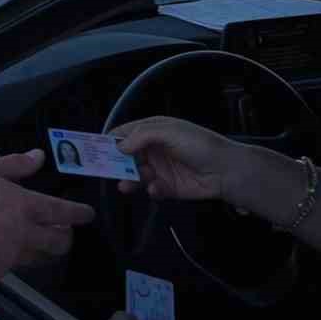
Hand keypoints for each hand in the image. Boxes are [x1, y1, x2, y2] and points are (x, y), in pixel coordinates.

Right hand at [0, 149, 95, 280]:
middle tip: (64, 231)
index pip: (62, 212)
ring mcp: (11, 255)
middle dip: (66, 237)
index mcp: (24, 206)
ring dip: (45, 249)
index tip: (87, 214)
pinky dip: (16, 257)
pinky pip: (15, 265)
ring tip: (39, 241)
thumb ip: (15, 165)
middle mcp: (24, 234)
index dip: (79, 213)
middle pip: (58, 242)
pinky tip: (4, 249)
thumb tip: (38, 156)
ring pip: (40, 257)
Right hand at [109, 116, 242, 202]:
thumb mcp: (169, 132)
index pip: (126, 132)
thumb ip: (142, 136)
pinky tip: (157, 188)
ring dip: (130, 179)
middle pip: (126, 156)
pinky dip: (151, 189)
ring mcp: (160, 169)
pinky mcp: (168, 187)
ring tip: (126, 185)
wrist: (226, 170)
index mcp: (154, 130)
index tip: (94, 149)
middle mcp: (154, 149)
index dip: (110, 139)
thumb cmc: (198, 144)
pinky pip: (151, 189)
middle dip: (116, 163)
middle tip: (105, 171)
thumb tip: (119, 146)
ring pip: (136, 174)